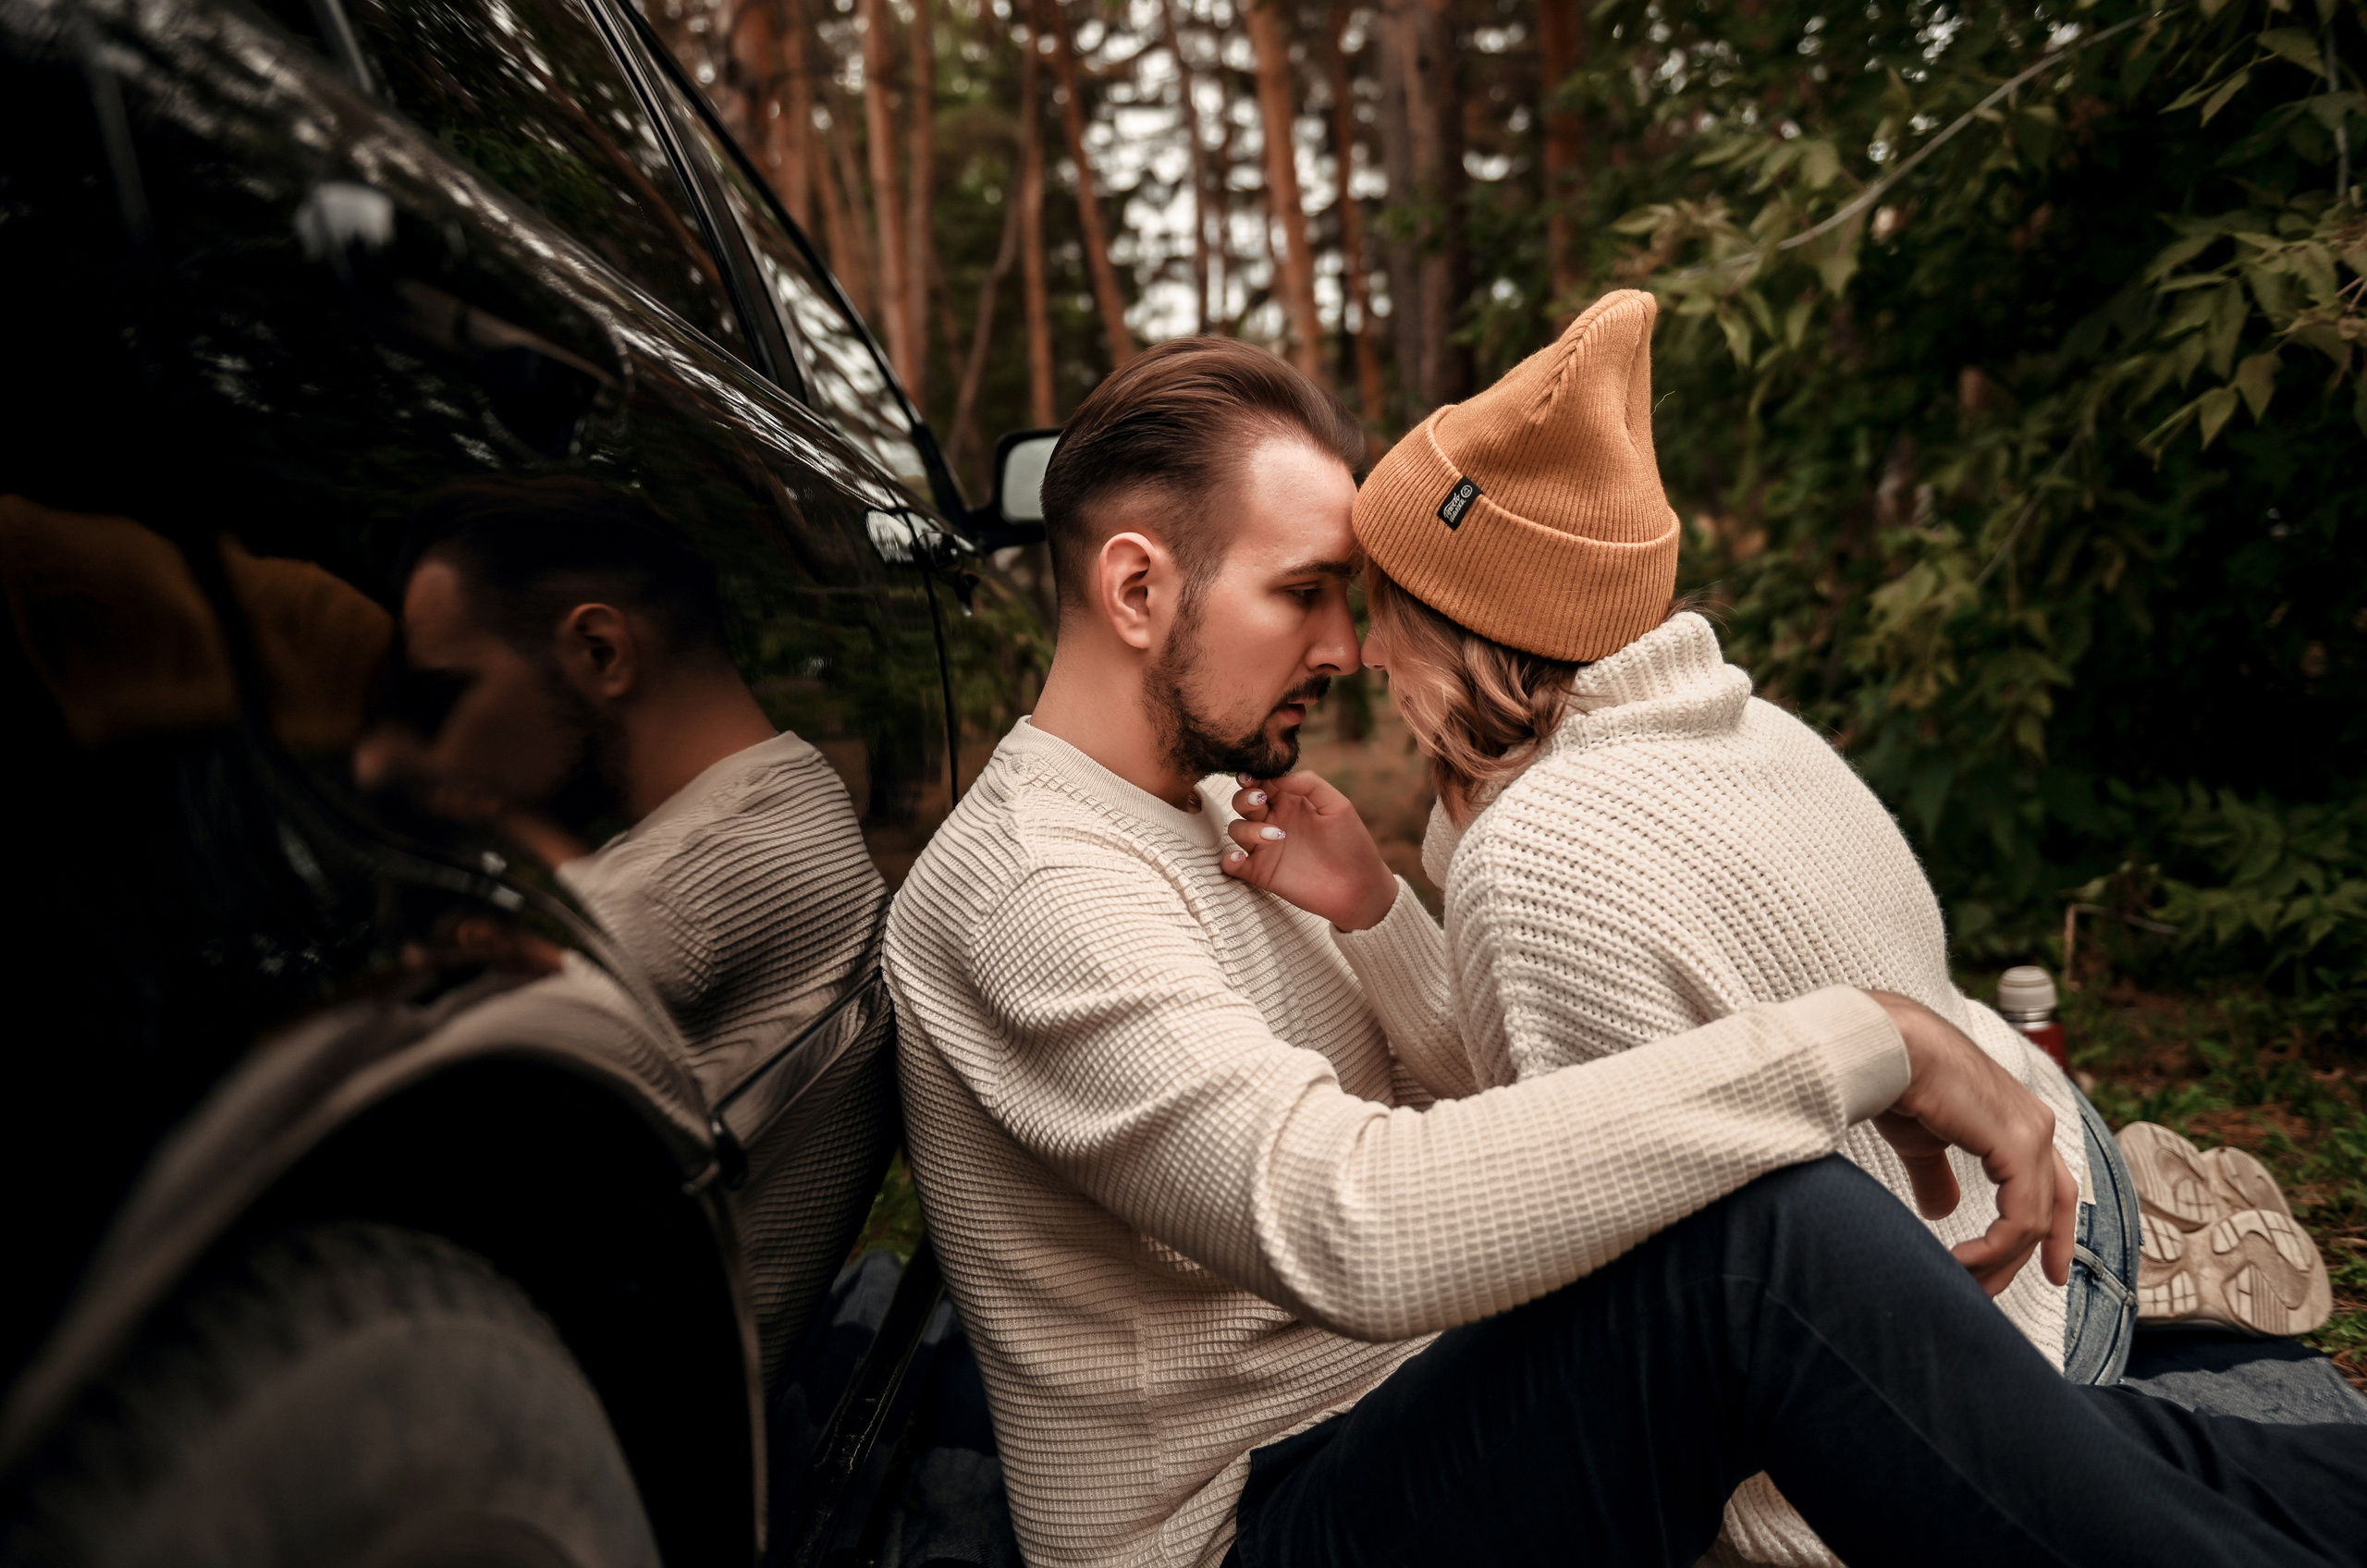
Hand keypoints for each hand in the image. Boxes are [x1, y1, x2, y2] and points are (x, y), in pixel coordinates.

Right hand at [1219, 771, 1399, 931]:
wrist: (1359, 887)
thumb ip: (1309, 784)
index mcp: (1290, 802)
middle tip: (1261, 802)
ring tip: (1276, 836)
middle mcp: (1274, 821)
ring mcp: (1266, 848)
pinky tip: (1240, 858)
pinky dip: (1229, 860)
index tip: (1251, 776)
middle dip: (1245, 798)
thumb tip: (1278, 775)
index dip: (1253, 776)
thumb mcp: (1337, 806)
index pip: (1262, 783)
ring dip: (1247, 829)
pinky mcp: (1261, 873)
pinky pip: (1233, 865)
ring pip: (1237, 830)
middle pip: (1243, 803)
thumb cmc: (1352, 844)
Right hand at [1864, 991, 2078, 1295]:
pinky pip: (2020, 1218)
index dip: (2054, 1232)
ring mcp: (2032, 1133)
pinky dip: (1994, 1249)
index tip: (2052, 1275)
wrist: (1885, 1047)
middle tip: (1992, 1292)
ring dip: (1999, 1259)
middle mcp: (2035, 1123)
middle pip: (2051, 1207)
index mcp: (2017, 1119)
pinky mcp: (2018, 1145)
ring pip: (2034, 1219)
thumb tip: (1941, 1210)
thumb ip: (1937, 1176)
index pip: (2052, 1185)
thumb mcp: (1922, 1140)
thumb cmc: (1898, 1080)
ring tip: (1962, 1280)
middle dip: (2027, 1257)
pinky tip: (1963, 1261)